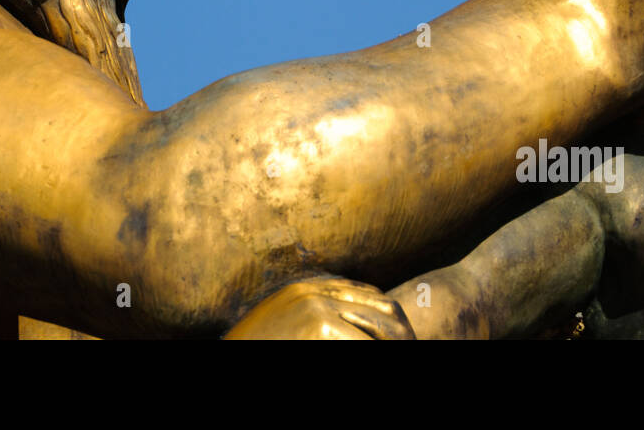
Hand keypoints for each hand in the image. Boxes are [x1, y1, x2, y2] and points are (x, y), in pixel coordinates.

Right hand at [223, 277, 415, 339]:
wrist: (230, 351)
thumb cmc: (255, 347)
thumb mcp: (285, 325)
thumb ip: (315, 319)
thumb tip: (354, 331)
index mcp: (308, 289)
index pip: (369, 295)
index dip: (391, 320)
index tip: (404, 338)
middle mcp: (315, 291)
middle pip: (383, 306)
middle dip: (402, 333)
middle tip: (413, 346)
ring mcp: (317, 305)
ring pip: (380, 327)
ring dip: (396, 343)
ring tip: (409, 350)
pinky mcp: (319, 326)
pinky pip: (364, 343)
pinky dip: (379, 351)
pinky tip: (390, 355)